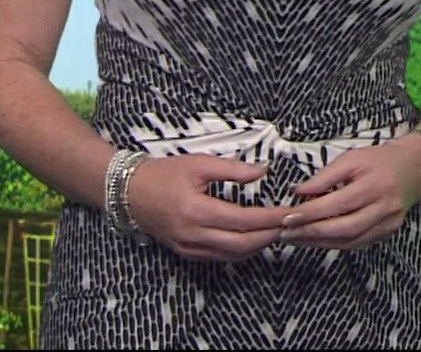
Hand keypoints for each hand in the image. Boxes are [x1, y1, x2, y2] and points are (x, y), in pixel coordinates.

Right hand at [122, 154, 290, 262]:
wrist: (130, 192)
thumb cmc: (164, 173)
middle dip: (270, 235)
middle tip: (291, 224)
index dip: (271, 218)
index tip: (291, 212)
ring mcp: (189, 248)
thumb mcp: (199, 164)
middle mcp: (194, 235)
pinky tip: (253, 238)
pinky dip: (241, 250)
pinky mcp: (187, 253)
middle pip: (243, 244)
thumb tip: (263, 171)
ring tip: (276, 230)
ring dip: (258, 245)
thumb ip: (233, 169)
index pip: (245, 220)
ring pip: (234, 255)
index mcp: (197, 211)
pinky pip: (221, 257)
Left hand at [280, 137, 420, 251]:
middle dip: (311, 233)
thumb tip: (298, 192)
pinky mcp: (387, 233)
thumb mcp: (351, 158)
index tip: (287, 218)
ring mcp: (388, 224)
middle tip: (285, 234)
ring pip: (349, 242)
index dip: (310, 214)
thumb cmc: (378, 160)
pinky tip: (316, 241)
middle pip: (343, 229)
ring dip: (319, 243)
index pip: (337, 205)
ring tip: (295, 239)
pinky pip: (357, 244)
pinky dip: (334, 244)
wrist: (414, 169)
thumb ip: (325, 176)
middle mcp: (384, 208)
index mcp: (374, 185)